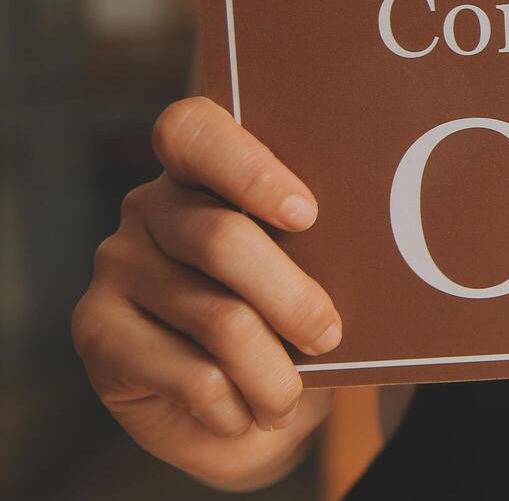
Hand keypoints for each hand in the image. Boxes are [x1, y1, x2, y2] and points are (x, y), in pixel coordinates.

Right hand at [72, 97, 340, 489]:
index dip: (248, 169)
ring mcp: (117, 265)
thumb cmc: (288, 326)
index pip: (196, 132)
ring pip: (217, 317)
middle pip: (222, 239)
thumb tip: (372, 252)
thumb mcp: (311, 279)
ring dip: (271, 373)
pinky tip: (245, 414)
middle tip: (328, 335)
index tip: (306, 214)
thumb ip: (319, 250)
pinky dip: (234, 406)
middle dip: (291, 297)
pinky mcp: (96, 330)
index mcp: (204, 170)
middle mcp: (150, 207)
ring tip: (290, 397)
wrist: (245, 416)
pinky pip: (189, 374)